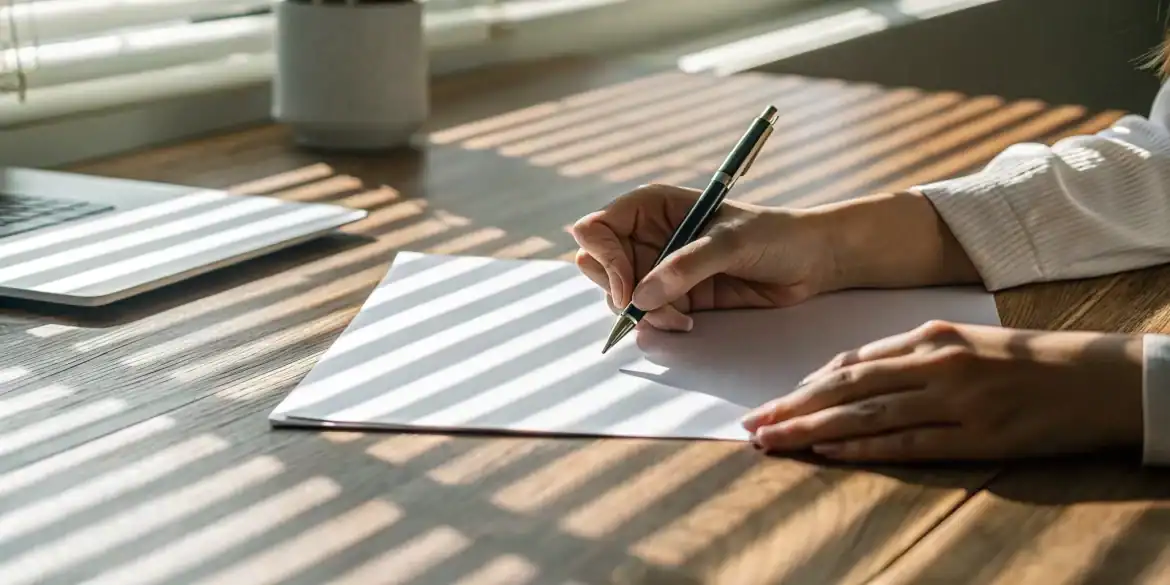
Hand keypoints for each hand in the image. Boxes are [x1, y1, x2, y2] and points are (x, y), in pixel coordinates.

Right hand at [570, 184, 831, 330]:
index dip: (603, 259)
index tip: (627, 289)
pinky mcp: (675, 296)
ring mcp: (659, 268)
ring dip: (645, 314)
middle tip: (653, 307)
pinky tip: (688, 322)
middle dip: (620, 292)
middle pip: (599, 266)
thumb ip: (685, 266)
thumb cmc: (774, 235)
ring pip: (620, 297)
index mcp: (652, 207)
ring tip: (681, 317)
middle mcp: (648, 236)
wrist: (809, 262)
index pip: (597, 229)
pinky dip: (660, 324)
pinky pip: (647, 316)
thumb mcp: (730, 242)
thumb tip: (640, 298)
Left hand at [741, 320, 1144, 461]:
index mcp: (929, 337)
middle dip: (793, 405)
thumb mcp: (964, 342)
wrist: (1096, 379)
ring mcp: (955, 399)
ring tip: (772, 441)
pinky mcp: (975, 435)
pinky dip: (863, 446)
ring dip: (812, 429)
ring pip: (866, 415)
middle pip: (847, 387)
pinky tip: (827, 451)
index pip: (853, 362)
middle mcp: (935, 364)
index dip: (807, 383)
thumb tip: (852, 371)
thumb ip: (910, 355)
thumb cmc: (1024, 361)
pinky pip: (907, 442)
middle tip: (751, 422)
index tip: (773, 399)